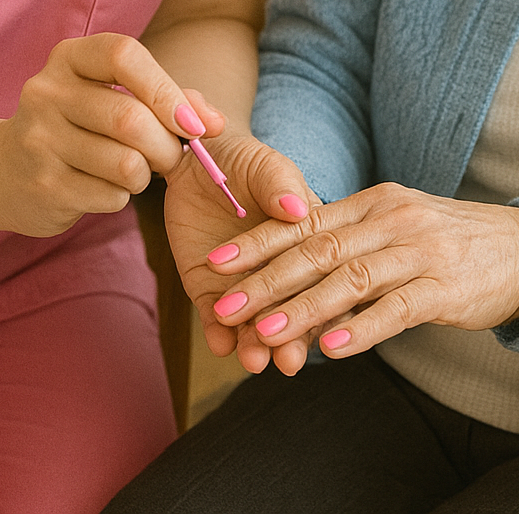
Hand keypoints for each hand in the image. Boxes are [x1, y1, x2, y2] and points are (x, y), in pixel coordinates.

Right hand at [0, 33, 223, 236]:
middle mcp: (46, 92)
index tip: (193, 123)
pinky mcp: (42, 186)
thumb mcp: (114, 95)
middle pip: (130, 118)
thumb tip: (216, 122)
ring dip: (147, 173)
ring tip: (137, 169)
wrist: (2, 169)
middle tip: (173, 156)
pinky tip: (105, 186)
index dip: (166, 89)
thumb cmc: (79, 124)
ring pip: (126, 163)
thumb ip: (170, 98)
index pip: (124, 56)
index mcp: (68, 58)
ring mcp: (39, 141)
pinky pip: (111, 195)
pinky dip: (123, 195)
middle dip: (167, 144)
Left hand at [164, 132, 317, 374]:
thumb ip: (279, 184)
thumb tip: (297, 208)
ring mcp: (244, 282)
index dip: (322, 301)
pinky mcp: (209, 290)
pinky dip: (217, 335)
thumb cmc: (239, 157)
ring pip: (254, 323)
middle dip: (291, 336)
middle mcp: (280, 268)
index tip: (325, 329)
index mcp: (308, 236)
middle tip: (289, 360)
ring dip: (255, 344)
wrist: (193, 160)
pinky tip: (221, 345)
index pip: (319, 274)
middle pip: (290, 307)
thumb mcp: (264, 164)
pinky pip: (214, 321)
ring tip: (254, 360)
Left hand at [207, 182, 518, 366]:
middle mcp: (392, 219)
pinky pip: (396, 309)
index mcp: (375, 202)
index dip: (259, 242)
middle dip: (267, 279)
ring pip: (350, 279)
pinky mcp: (445, 288)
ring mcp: (419, 252)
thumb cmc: (451, 242)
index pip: (306, 221)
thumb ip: (351, 240)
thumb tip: (294, 268)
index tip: (217, 263)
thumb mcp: (398, 226)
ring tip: (264, 332)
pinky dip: (361, 329)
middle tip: (225, 305)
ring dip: (303, 308)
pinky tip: (331, 349)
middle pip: (319, 250)